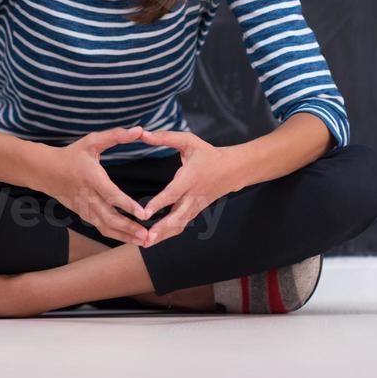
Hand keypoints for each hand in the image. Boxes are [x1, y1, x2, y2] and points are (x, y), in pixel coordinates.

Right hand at [41, 126, 149, 245]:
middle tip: (148, 235)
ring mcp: (85, 209)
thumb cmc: (72, 154)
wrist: (46, 171)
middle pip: (110, 218)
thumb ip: (116, 135)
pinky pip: (101, 228)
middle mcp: (88, 197)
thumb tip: (140, 130)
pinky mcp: (84, 215)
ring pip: (106, 227)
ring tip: (144, 241)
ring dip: (125, 236)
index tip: (143, 213)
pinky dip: (116, 235)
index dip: (127, 205)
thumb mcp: (92, 141)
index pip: (111, 195)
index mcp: (92, 178)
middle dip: (129, 228)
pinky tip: (131, 238)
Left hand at [138, 129, 237, 246]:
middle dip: (162, 229)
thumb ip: (165, 137)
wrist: (232, 170)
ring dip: (163, 235)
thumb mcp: (189, 141)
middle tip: (146, 239)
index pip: (173, 193)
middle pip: (177, 217)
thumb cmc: (208, 154)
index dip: (159, 203)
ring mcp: (196, 206)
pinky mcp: (195, 211)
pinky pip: (182, 225)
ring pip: (179, 224)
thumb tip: (143, 133)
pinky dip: (169, 233)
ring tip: (145, 243)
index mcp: (190, 178)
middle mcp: (193, 195)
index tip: (145, 213)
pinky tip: (154, 239)